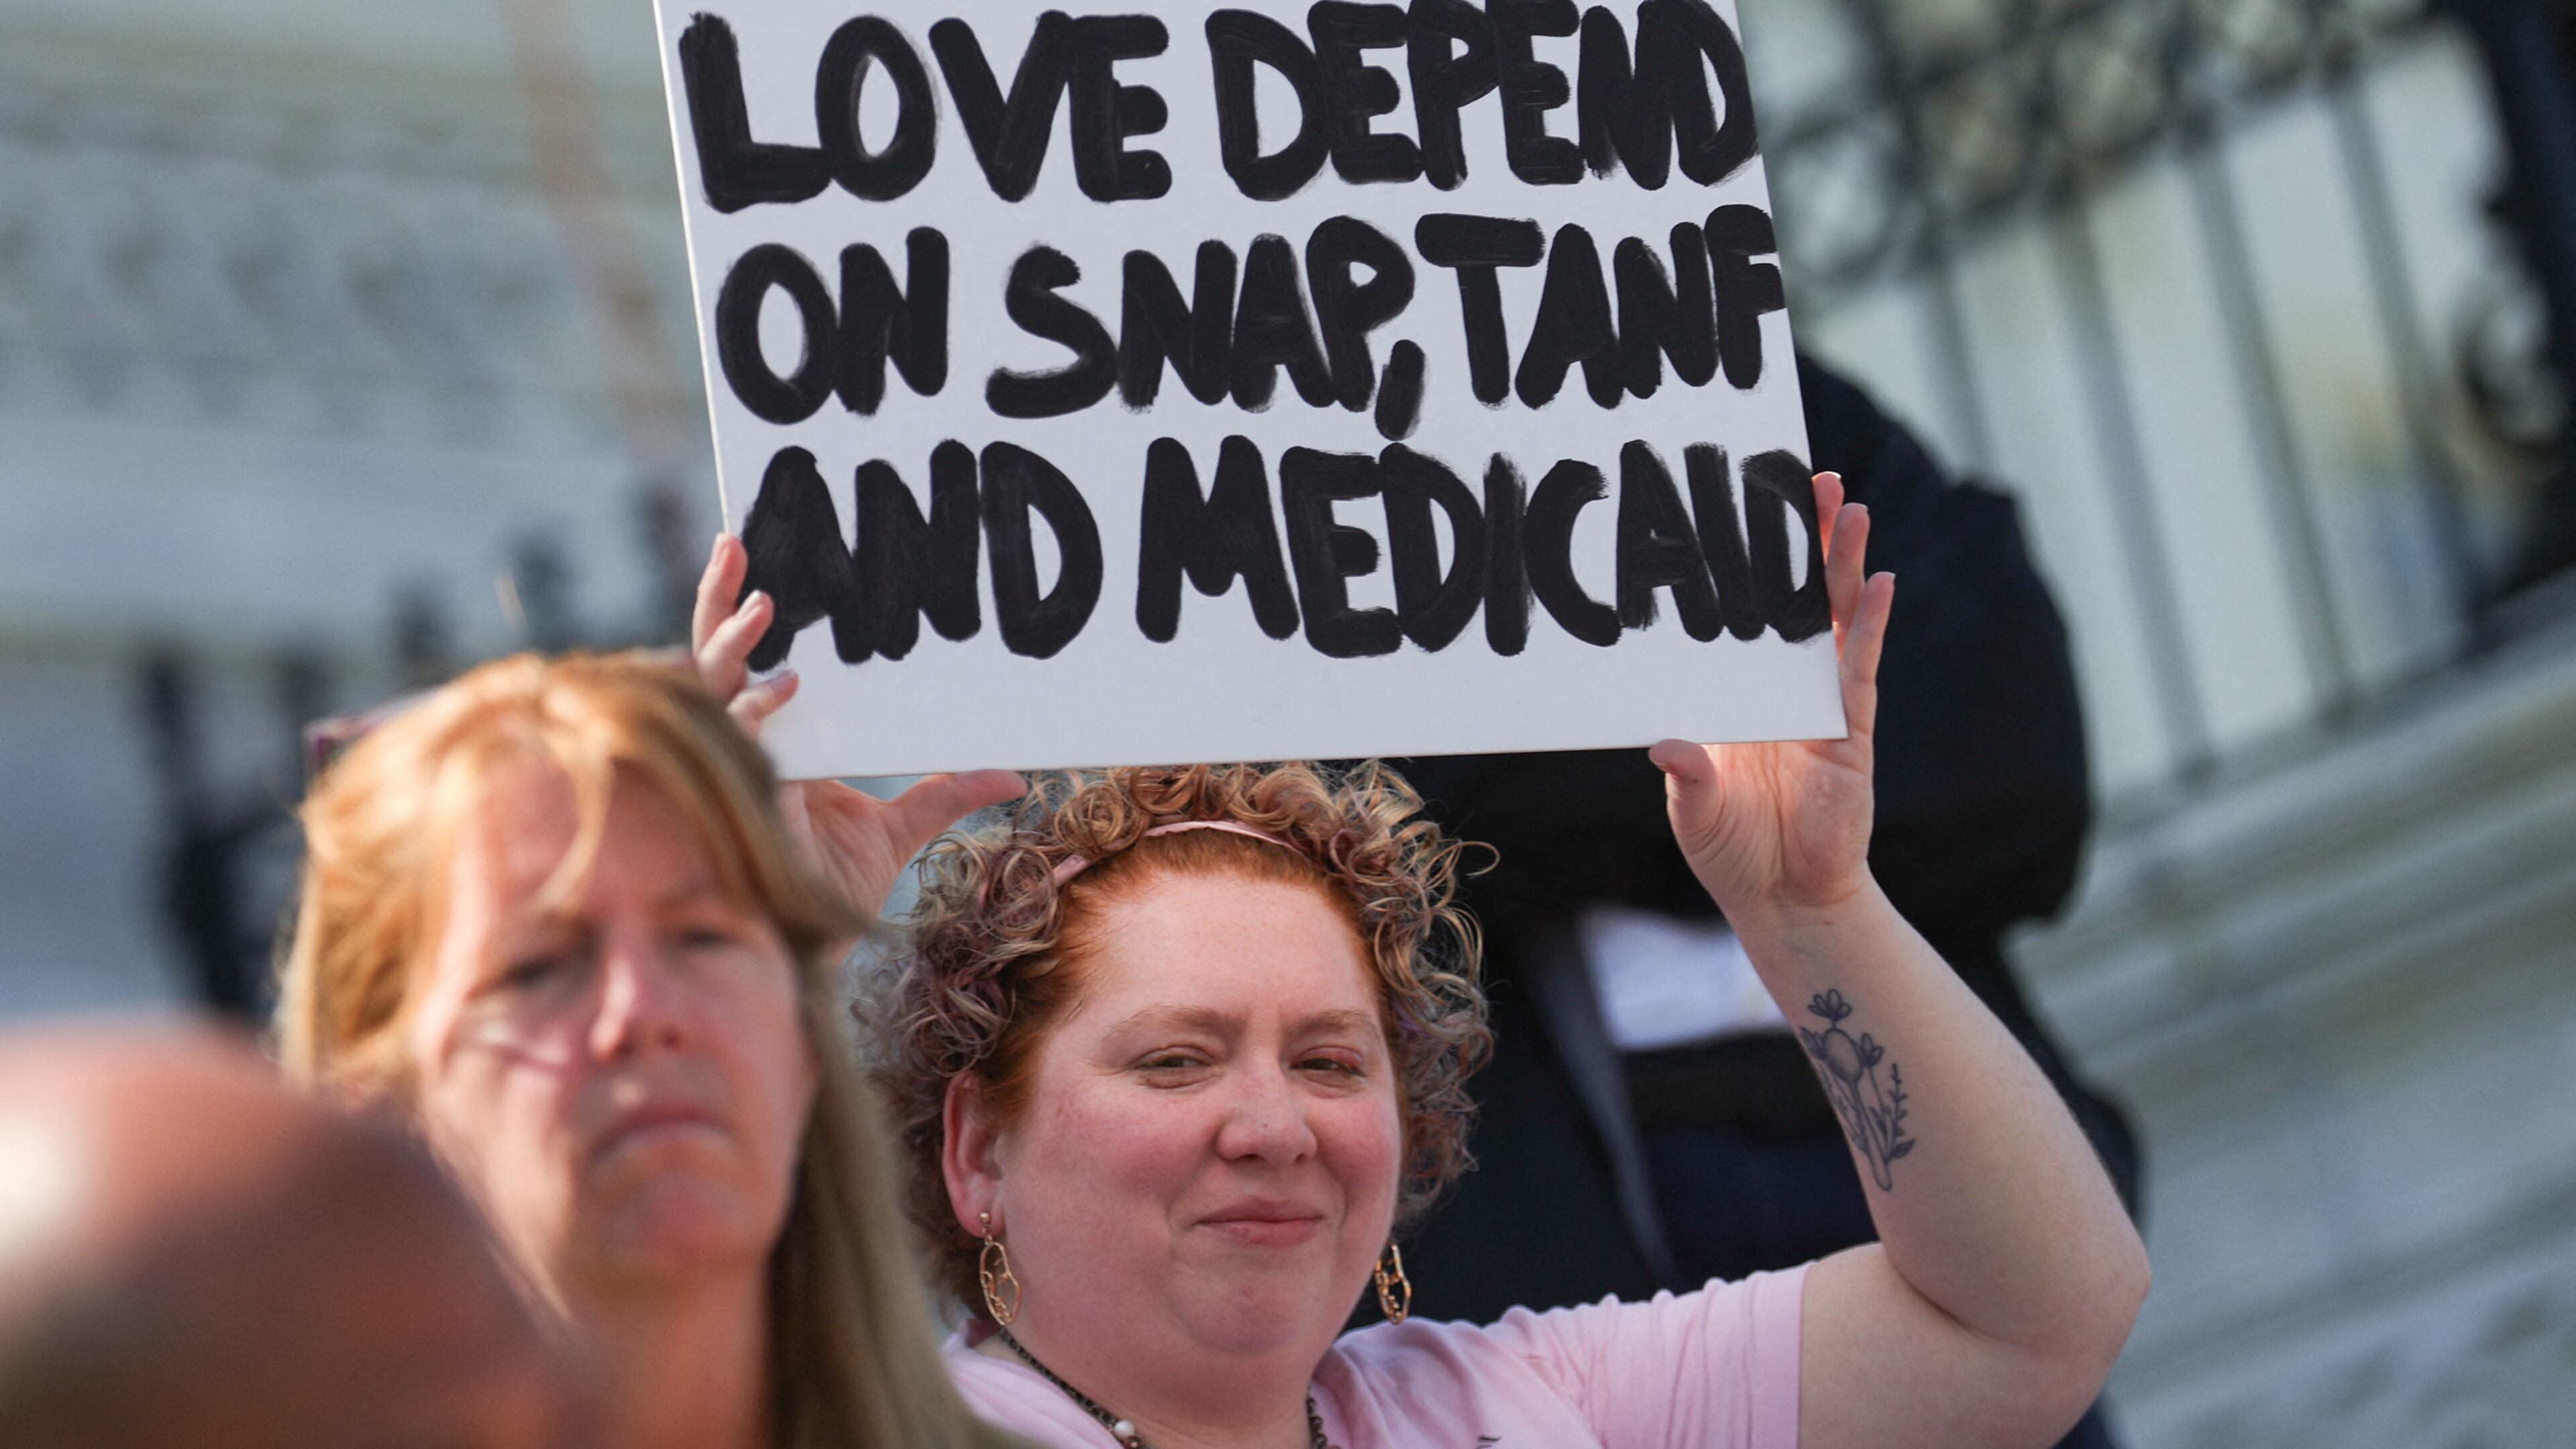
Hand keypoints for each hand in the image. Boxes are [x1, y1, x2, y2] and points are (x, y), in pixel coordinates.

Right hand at [692, 534, 1023, 915]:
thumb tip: (1013, 773)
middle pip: (714, 654)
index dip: (741, 609)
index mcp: (778, 734)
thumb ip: (949, 790)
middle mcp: (750, 740)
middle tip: (735, 541)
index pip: (747, 657)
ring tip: (765, 600)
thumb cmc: (842, 885)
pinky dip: (752, 708)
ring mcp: (739, 762)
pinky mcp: (742, 792)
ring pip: (709, 686)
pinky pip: (734, 737)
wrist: (824, 939)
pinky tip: (784, 688)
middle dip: (718, 597)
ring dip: (730, 641)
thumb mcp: (906, 826)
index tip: (759, 554)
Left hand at [1649, 473, 1893, 928]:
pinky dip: (1869, 624)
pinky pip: (1860, 668)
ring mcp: (1821, 707)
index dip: (1748, 568)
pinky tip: (1880, 580)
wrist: (1782, 901)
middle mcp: (1782, 691)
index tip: (1743, 511)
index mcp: (1739, 696)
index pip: (1743, 618)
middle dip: (1804, 542)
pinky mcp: (1851, 733)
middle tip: (1808, 480)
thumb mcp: (1693, 805)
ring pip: (1832, 620)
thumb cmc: (1732, 851)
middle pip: (1795, 601)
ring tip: (1849, 509)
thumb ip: (1685, 773)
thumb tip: (1665, 744)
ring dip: (1841, 564)